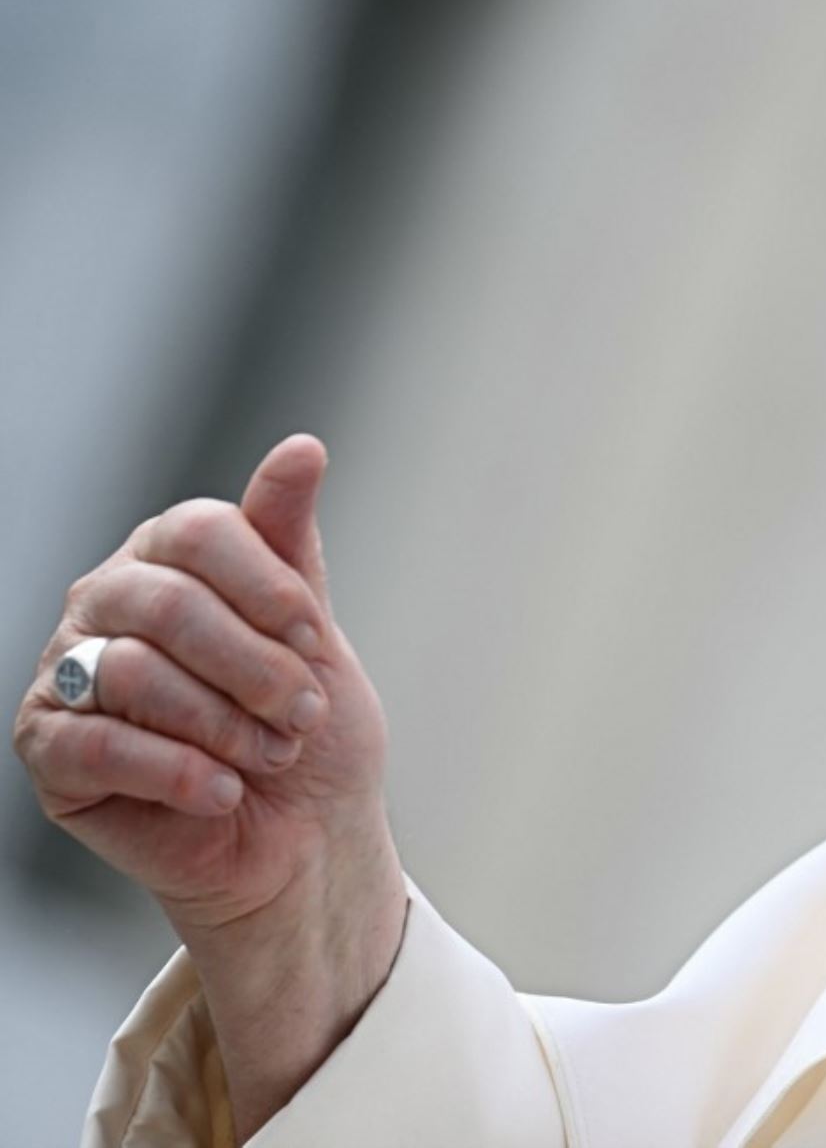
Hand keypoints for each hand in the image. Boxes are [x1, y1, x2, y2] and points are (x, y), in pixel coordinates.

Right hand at [12, 433, 405, 1137]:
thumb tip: (301, 446)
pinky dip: (177, 772)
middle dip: (255, 667)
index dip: (268, 586)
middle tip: (303, 714)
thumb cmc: (308, 731)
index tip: (315, 637)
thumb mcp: (311, 631)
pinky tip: (223, 792)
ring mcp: (68, 675)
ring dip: (224, 725)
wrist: (304, 839)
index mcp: (165, 559)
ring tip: (270, 756)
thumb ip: (289, 541)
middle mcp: (103, 604)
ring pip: (134, 673)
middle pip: (168, 603)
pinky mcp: (49, 754)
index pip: (199, 531)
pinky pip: (96, 746)